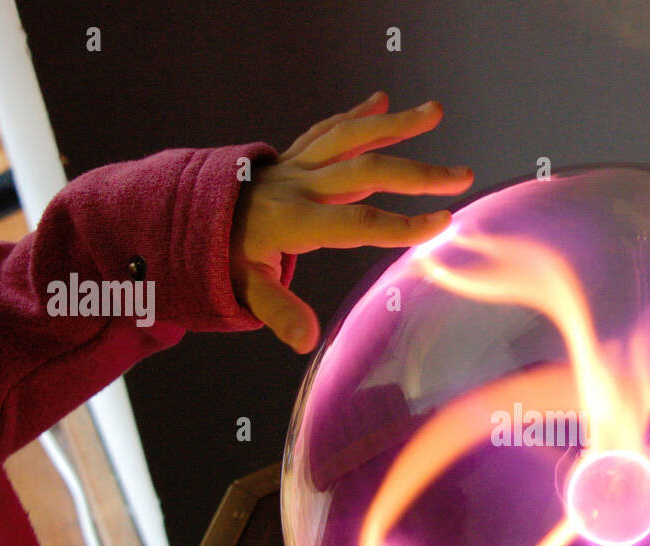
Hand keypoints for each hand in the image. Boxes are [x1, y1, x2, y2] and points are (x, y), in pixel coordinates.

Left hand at [230, 91, 474, 352]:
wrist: (189, 214)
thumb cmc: (224, 255)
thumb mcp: (246, 289)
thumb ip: (278, 312)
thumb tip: (307, 341)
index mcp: (294, 221)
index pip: (356, 222)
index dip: (400, 224)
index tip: (441, 224)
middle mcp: (300, 184)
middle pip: (365, 171)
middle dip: (417, 172)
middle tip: (461, 174)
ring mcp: (298, 163)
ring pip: (352, 137)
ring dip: (395, 124)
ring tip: (434, 112)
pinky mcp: (296, 153)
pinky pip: (330, 128)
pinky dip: (357, 113)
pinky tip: (383, 100)